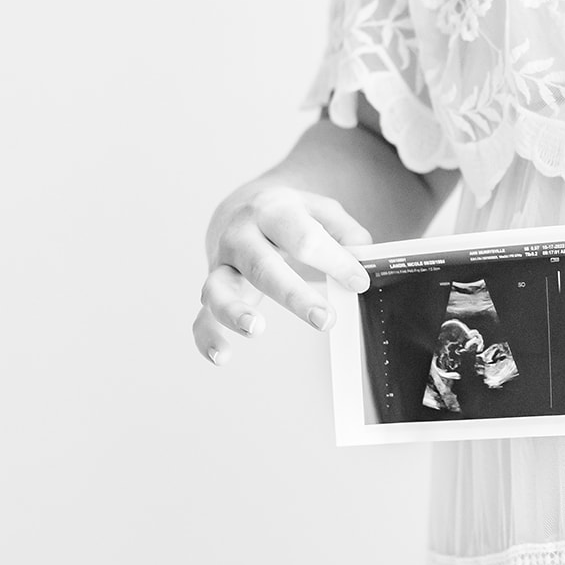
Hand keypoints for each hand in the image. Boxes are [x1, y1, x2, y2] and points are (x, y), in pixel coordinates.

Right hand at [191, 184, 372, 364]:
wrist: (244, 208)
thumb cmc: (292, 216)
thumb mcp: (323, 211)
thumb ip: (347, 233)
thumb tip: (362, 260)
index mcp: (274, 211)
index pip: (305, 238)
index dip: (335, 262)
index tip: (359, 283)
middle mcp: (240, 235)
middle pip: (263, 266)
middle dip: (294, 295)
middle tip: (325, 320)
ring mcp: (221, 263)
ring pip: (219, 288)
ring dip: (235, 311)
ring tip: (257, 329)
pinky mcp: (213, 288)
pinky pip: (202, 316)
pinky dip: (206, 337)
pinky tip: (221, 356)